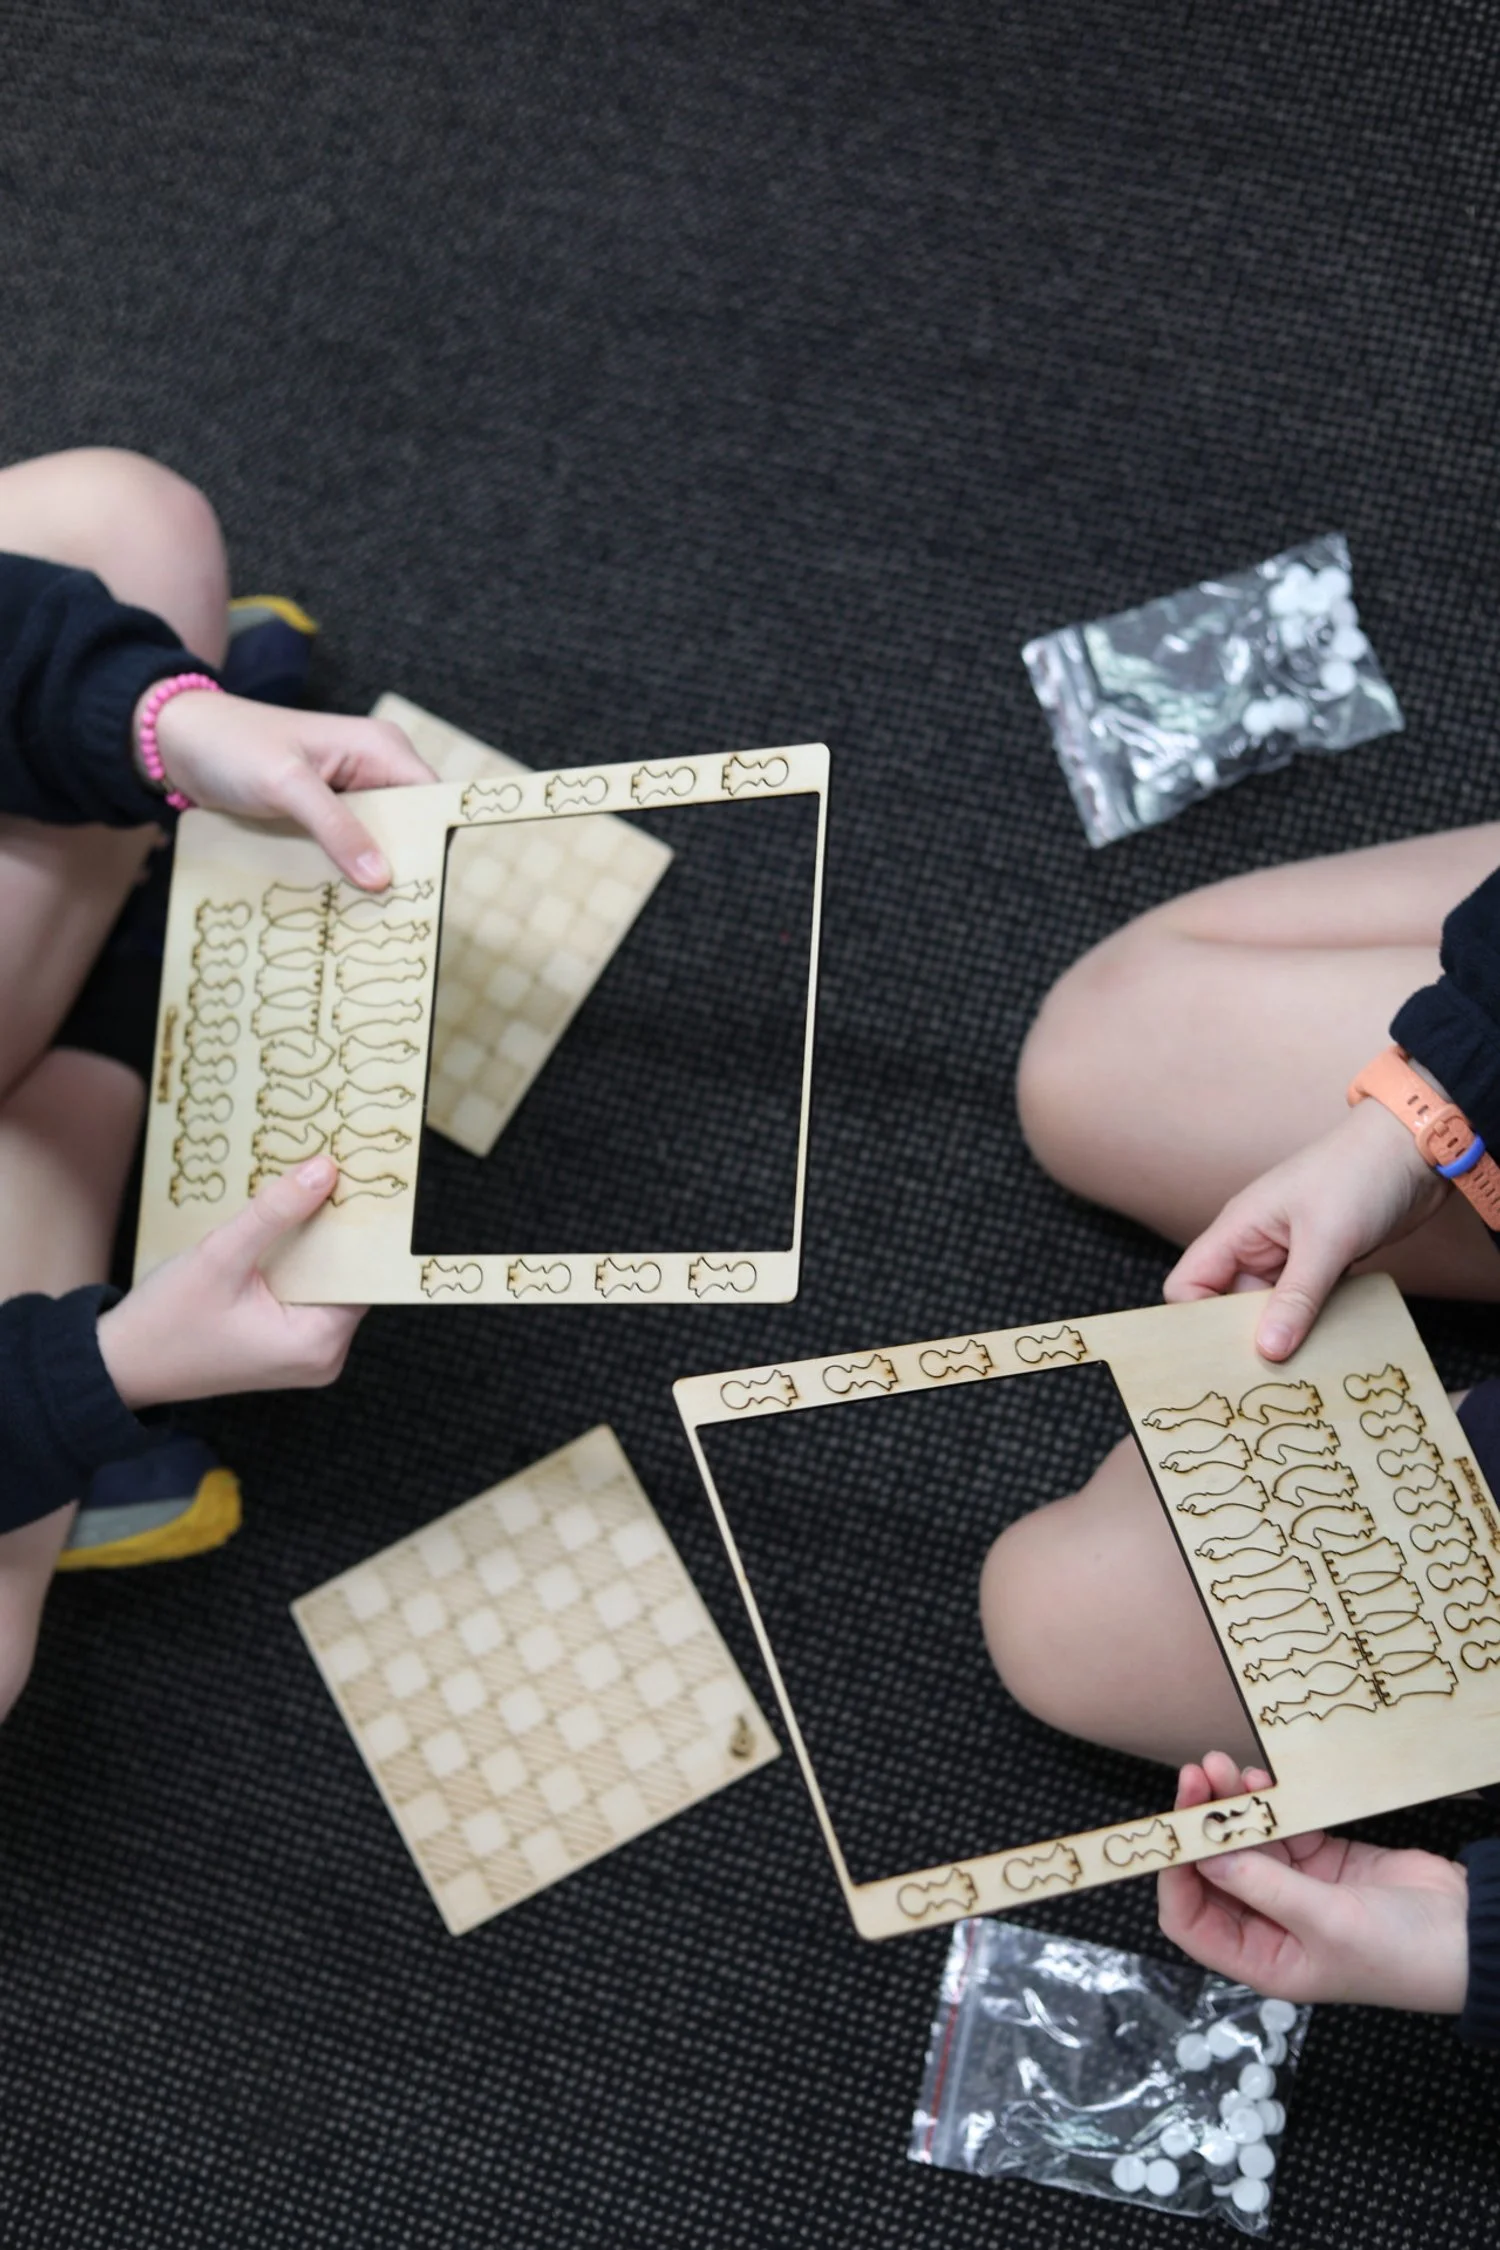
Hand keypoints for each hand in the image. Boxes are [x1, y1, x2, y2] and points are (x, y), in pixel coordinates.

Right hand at [99, 1157, 363, 1408]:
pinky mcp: (285, 1346)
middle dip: (334, 1230)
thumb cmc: (164, 1322)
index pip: (364, 1273)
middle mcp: (323, 1355)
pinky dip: (294, 1263)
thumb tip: (323, 1170)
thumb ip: (274, 1213)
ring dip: (311, 1244)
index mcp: (319, 1343)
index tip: (358, 1179)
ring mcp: (305, 1354)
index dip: (359, 1226)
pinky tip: (280, 1229)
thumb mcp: (219, 1257)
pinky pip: (303, 1293)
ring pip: (324, 1282)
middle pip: (346, 1276)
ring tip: (305, 1192)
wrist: (120, 1365)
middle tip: (330, 1173)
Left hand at [139, 688, 434, 888]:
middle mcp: (373, 770)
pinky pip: (348, 849)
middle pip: (409, 828)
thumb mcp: (286, 785)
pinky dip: (343, 873)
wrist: (178, 743)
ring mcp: (348, 795)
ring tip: (367, 919)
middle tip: (395, 917)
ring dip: (370, 877)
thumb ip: (335, 828)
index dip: (435, 841)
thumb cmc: (233, 746)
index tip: (428, 889)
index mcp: (379, 748)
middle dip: (402, 867)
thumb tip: (381, 878)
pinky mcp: (323, 815)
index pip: (431, 798)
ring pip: (378, 844)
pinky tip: (338, 903)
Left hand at [1158, 1750, 1468, 2012]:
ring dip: (1230, 1807)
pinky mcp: (1321, 1860)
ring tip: (1222, 1767)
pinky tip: (1257, 1782)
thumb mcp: (1326, 1923)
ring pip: (1243, 1843)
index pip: (1192, 1921)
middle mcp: (1272, 1926)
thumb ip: (1263, 1887)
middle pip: (1213, 1872)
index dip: (1174, 1877)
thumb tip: (1204, 1858)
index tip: (1174, 1831)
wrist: (1470, 1934)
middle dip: (1200, 1826)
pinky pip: (1280, 1828)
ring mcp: (1296, 1890)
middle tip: (1196, 1778)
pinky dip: (1266, 1805)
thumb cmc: (1403, 1954)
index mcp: (1263, 1959)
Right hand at [1163, 1099, 1444, 1359]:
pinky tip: (1329, 1347)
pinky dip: (1311, 1325)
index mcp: (1238, 1229)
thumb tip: (1267, 1351)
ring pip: (1268, 1310)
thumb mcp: (1326, 1240)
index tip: (1220, 1355)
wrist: (1413, 1150)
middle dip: (1243, 1337)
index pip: (1188, 1283)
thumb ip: (1296, 1298)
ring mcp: (1288, 1256)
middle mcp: (1255, 1245)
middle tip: (1266, 1376)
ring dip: (1283, 1335)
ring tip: (1304, 1368)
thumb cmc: (1359, 1176)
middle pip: (1227, 1305)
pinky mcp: (1321, 1264)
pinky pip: (1302, 1305)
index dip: (1194, 1320)